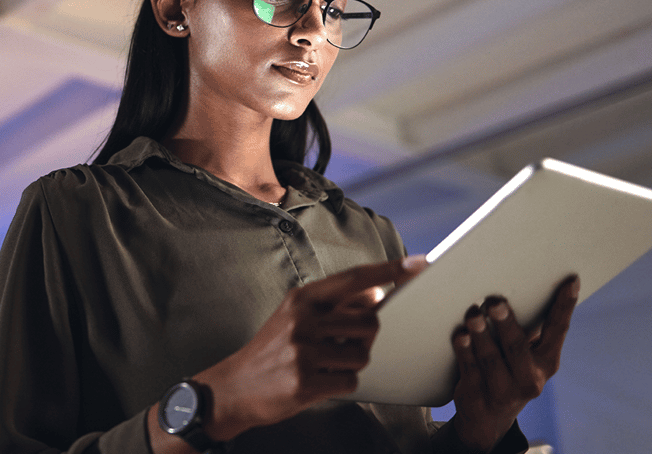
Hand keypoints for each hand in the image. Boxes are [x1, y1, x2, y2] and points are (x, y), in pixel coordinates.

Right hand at [193, 257, 426, 440]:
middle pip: (369, 322)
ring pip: (362, 354)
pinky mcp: (305, 382)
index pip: (355, 279)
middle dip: (365, 337)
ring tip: (325, 365)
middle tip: (340, 345)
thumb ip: (334, 305)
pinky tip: (319, 381)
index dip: (389, 271)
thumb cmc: (271, 350)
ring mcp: (303, 352)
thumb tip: (375, 295)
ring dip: (352, 363)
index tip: (417, 264)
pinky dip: (341, 384)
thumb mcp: (296, 317)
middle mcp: (303, 320)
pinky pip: (350, 381)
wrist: (234, 387)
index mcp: (302, 299)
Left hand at [450, 276, 579, 451]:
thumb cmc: (508, 369)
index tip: (570, 280)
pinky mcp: (478, 395)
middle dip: (506, 322)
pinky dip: (464, 351)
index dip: (565, 305)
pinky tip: (459, 335)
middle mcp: (530, 378)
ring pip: (491, 359)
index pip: (558, 330)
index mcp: (547, 362)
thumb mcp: (524, 354)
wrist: (488, 419)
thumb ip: (525, 327)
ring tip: (472, 315)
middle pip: (517, 347)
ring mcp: (504, 390)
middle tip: (495, 301)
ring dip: (481, 335)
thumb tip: (517, 282)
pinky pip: (470, 369)